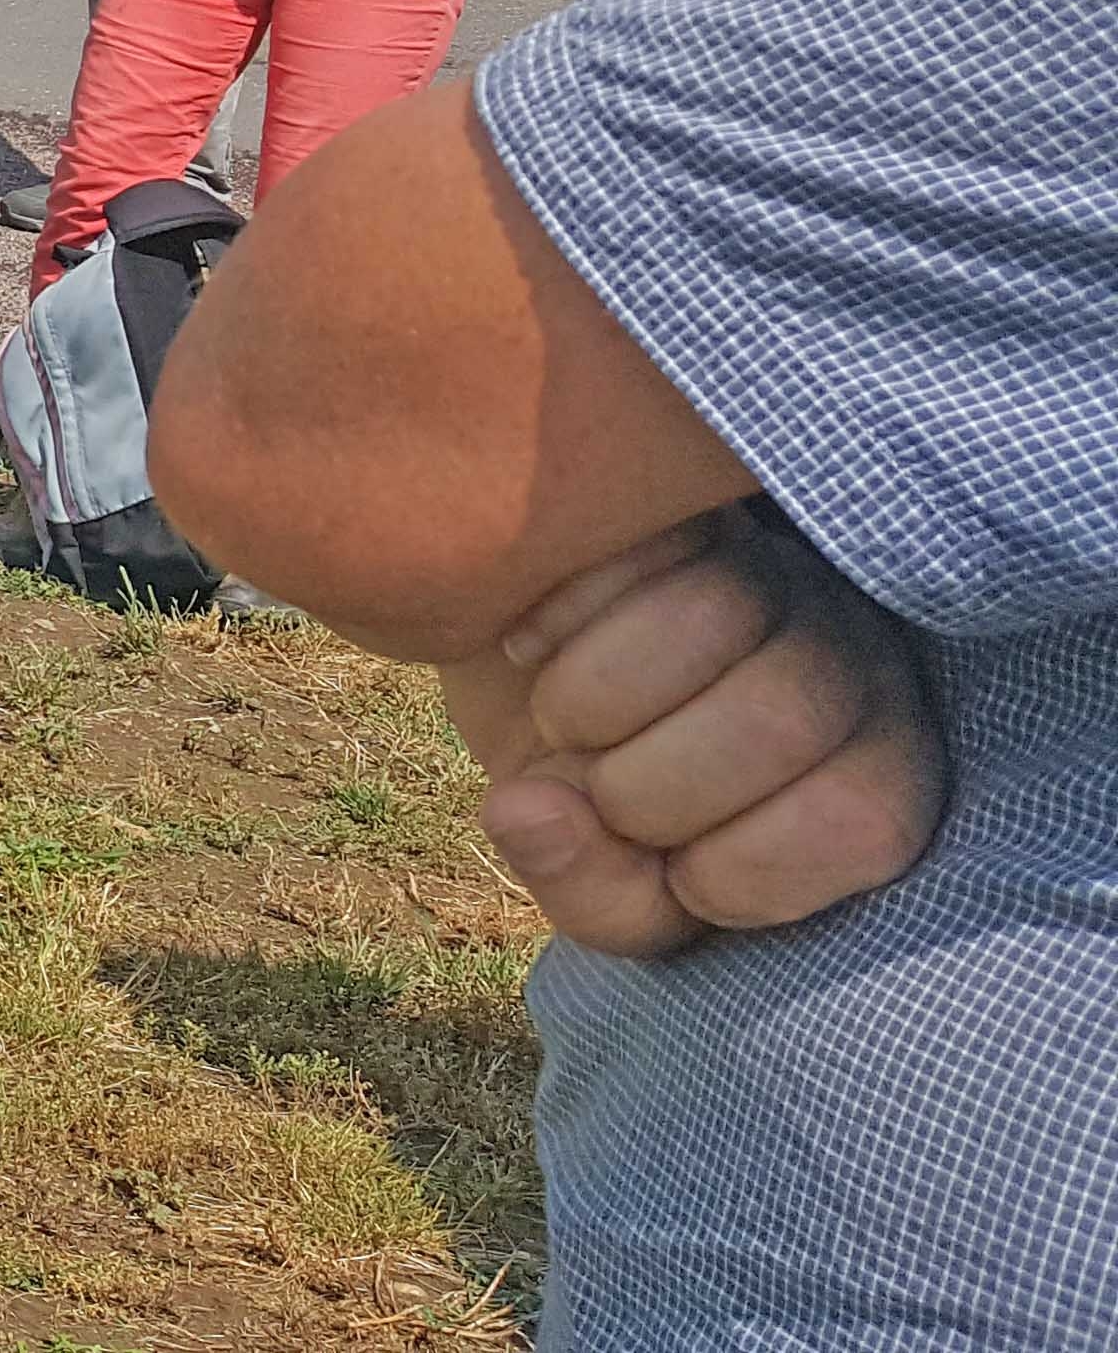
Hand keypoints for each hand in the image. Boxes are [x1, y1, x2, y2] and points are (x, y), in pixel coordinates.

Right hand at [437, 511, 944, 958]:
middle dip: (641, 790)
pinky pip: (625, 544)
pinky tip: (533, 642)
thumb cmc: (589, 780)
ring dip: (585, 699)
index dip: (734, 875)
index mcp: (874, 772)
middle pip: (779, 717)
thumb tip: (528, 810)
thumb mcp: (604, 867)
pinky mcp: (686, 497)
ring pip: (708, 617)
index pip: (862, 823)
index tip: (672, 873)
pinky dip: (550, 618)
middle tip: (593, 786)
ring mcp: (778, 563)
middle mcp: (856, 657)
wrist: (516, 663)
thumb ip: (596, 894)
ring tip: (558, 712)